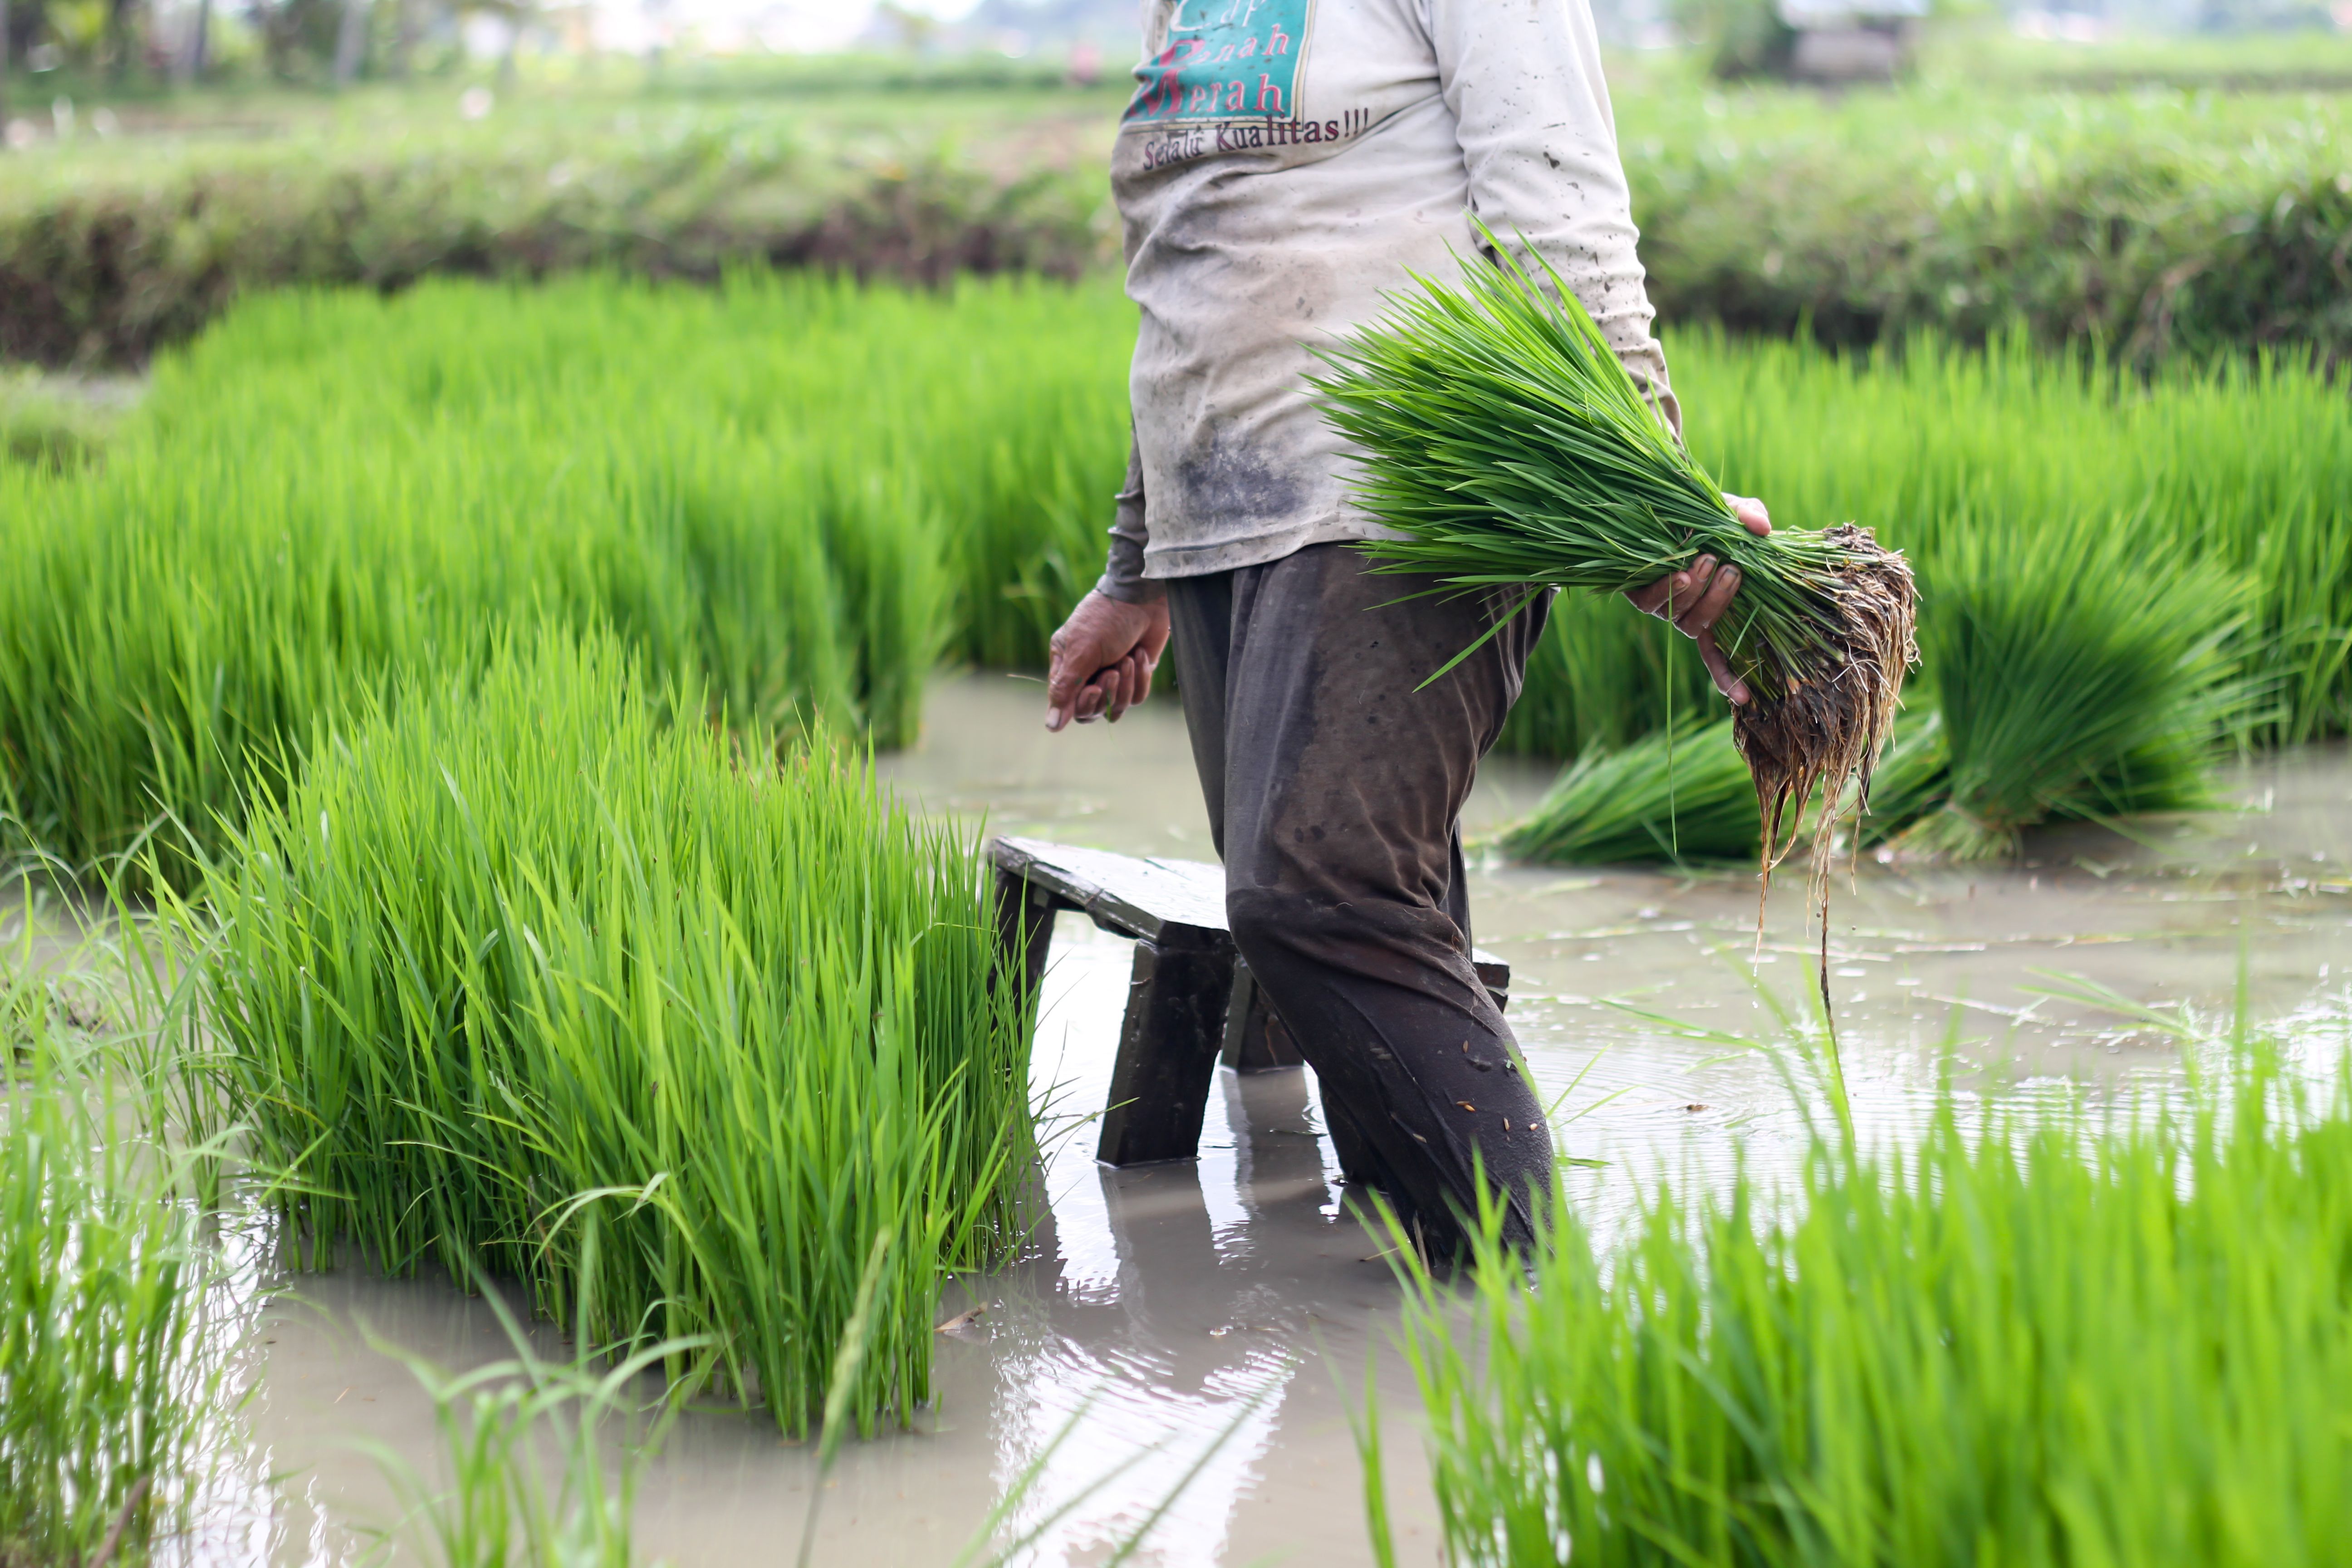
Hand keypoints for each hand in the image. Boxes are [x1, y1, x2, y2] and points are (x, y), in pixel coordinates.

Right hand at [1045, 591, 1171, 730]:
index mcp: (1065, 666)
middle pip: (1091, 712)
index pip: (1068, 705)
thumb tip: (1051, 727)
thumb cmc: (1106, 620)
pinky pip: (1137, 697)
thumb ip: (1065, 689)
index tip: (1093, 688)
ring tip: (1127, 660)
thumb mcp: (1081, 652)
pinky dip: (1140, 678)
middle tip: (1112, 671)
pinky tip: (1139, 655)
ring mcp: (1112, 676)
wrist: (1143, 598)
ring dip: (1124, 686)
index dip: (1082, 704)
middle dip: (1105, 694)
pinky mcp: (1135, 676)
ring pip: (1116, 707)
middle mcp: (1087, 675)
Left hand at [1625, 493, 1771, 705]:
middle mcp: (1685, 614)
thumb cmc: (1702, 516)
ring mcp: (1662, 607)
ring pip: (1679, 614)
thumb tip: (1763, 528)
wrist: (1653, 507)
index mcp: (1712, 608)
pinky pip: (1652, 602)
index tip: (1746, 700)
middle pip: (1703, 625)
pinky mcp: (1637, 594)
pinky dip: (1667, 589)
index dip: (1731, 677)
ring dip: (1696, 591)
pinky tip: (1680, 572)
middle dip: (1720, 599)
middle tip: (1732, 569)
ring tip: (1707, 558)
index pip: (1721, 652)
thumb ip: (1750, 515)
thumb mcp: (1730, 512)